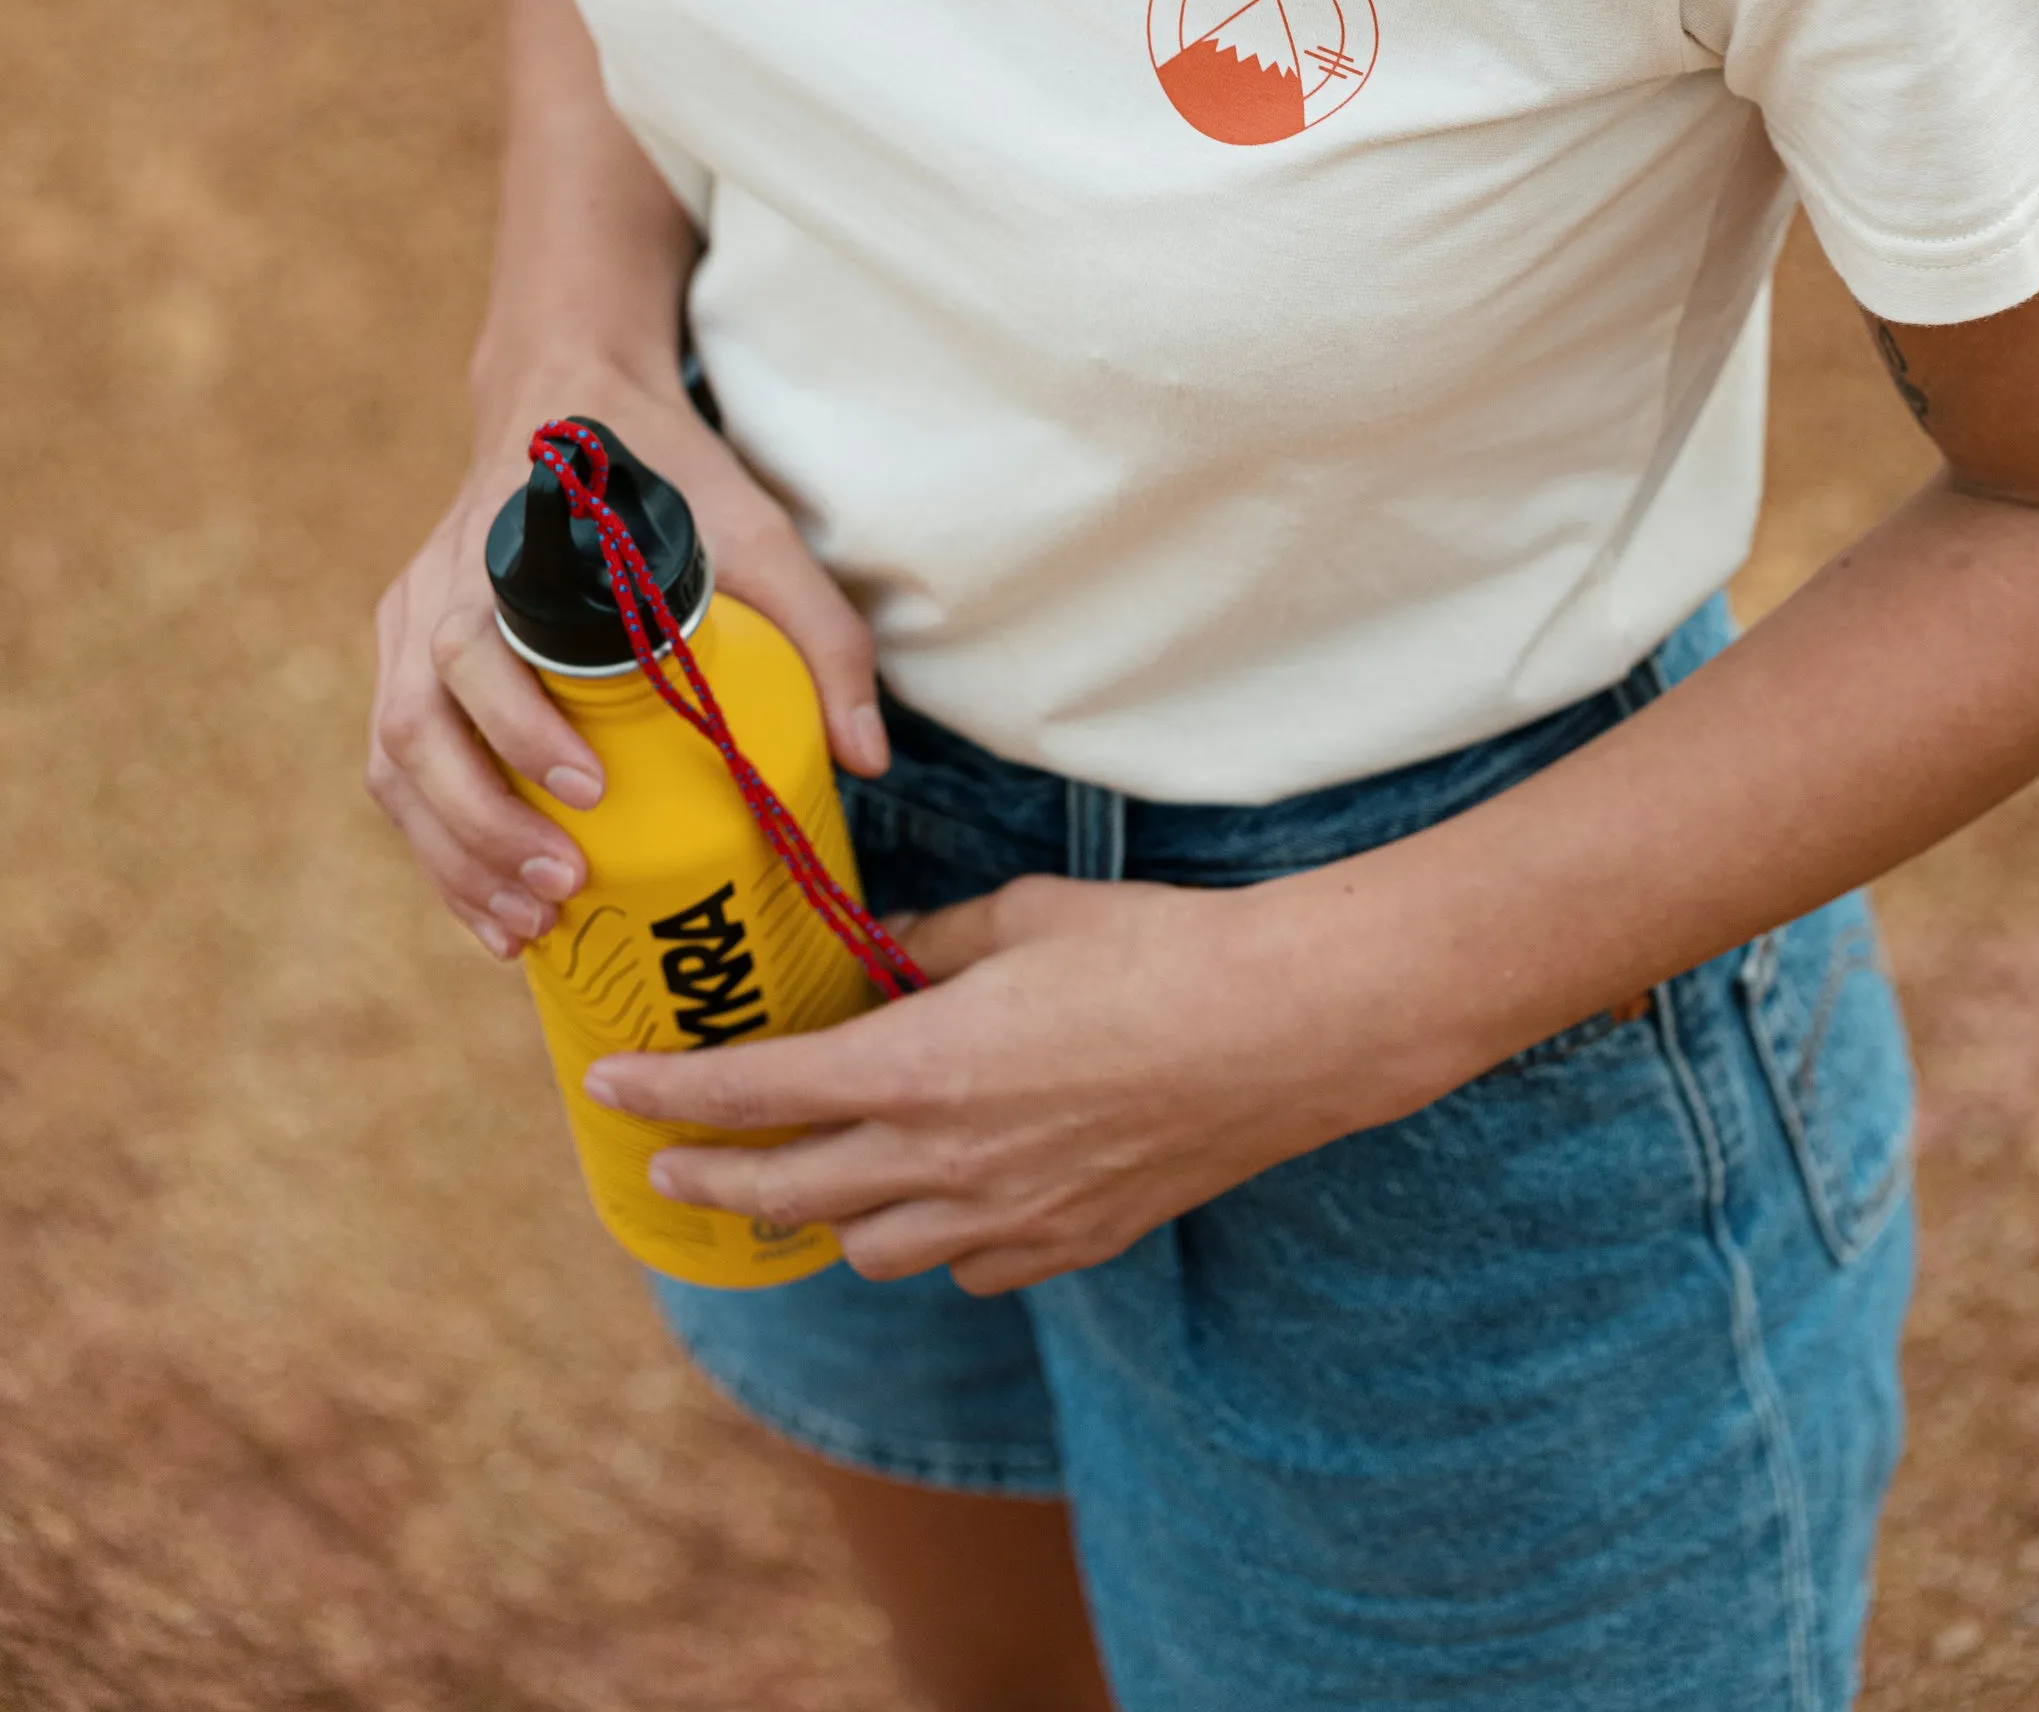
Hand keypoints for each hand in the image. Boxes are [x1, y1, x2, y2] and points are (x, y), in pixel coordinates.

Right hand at [366, 367, 887, 960]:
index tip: (591, 791)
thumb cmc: (664, 477)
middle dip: (482, 826)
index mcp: (501, 556)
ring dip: (451, 854)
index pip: (475, 651)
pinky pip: (398, 765)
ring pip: (395, 761)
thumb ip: (820, 631)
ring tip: (523, 930)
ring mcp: (407, 629)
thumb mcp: (757, 531)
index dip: (519, 732)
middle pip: (417, 728)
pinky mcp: (406, 661)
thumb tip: (865, 759)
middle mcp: (432, 595)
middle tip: (562, 892)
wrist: (570, 398)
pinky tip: (492, 907)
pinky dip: (438, 844)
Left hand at [584, 875, 1408, 1292]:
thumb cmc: (1155, 950)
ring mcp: (1010, 1218)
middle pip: (789, 1196)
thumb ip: (933, 944)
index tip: (609, 1088)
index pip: (755, 1095)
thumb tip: (884, 953)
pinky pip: (971, 1266)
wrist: (1285, 1029)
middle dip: (714, 1183)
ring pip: (874, 1249)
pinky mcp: (1072, 1242)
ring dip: (833, 1214)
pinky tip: (951, 1199)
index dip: (670, 1096)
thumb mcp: (1024, 915)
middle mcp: (945, 1162)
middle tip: (667, 1174)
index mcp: (918, 1068)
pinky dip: (939, 1239)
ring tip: (820, 1179)